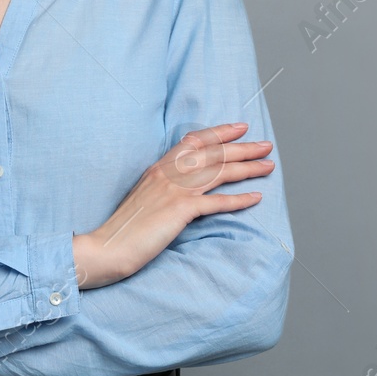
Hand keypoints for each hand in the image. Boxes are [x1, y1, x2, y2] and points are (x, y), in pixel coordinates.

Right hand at [74, 122, 272, 288]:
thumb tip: (185, 186)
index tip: (240, 128)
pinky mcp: (179, 210)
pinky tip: (255, 197)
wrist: (108, 247)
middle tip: (266, 146)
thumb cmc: (125, 228)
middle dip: (243, 147)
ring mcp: (174, 190)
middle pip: (213, 154)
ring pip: (219, 172)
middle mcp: (168, 173)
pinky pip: (216, 201)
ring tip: (268, 166)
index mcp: (159, 168)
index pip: (194, 141)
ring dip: (247, 168)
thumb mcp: (144, 198)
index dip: (219, 133)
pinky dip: (239, 199)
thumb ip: (163, 187)